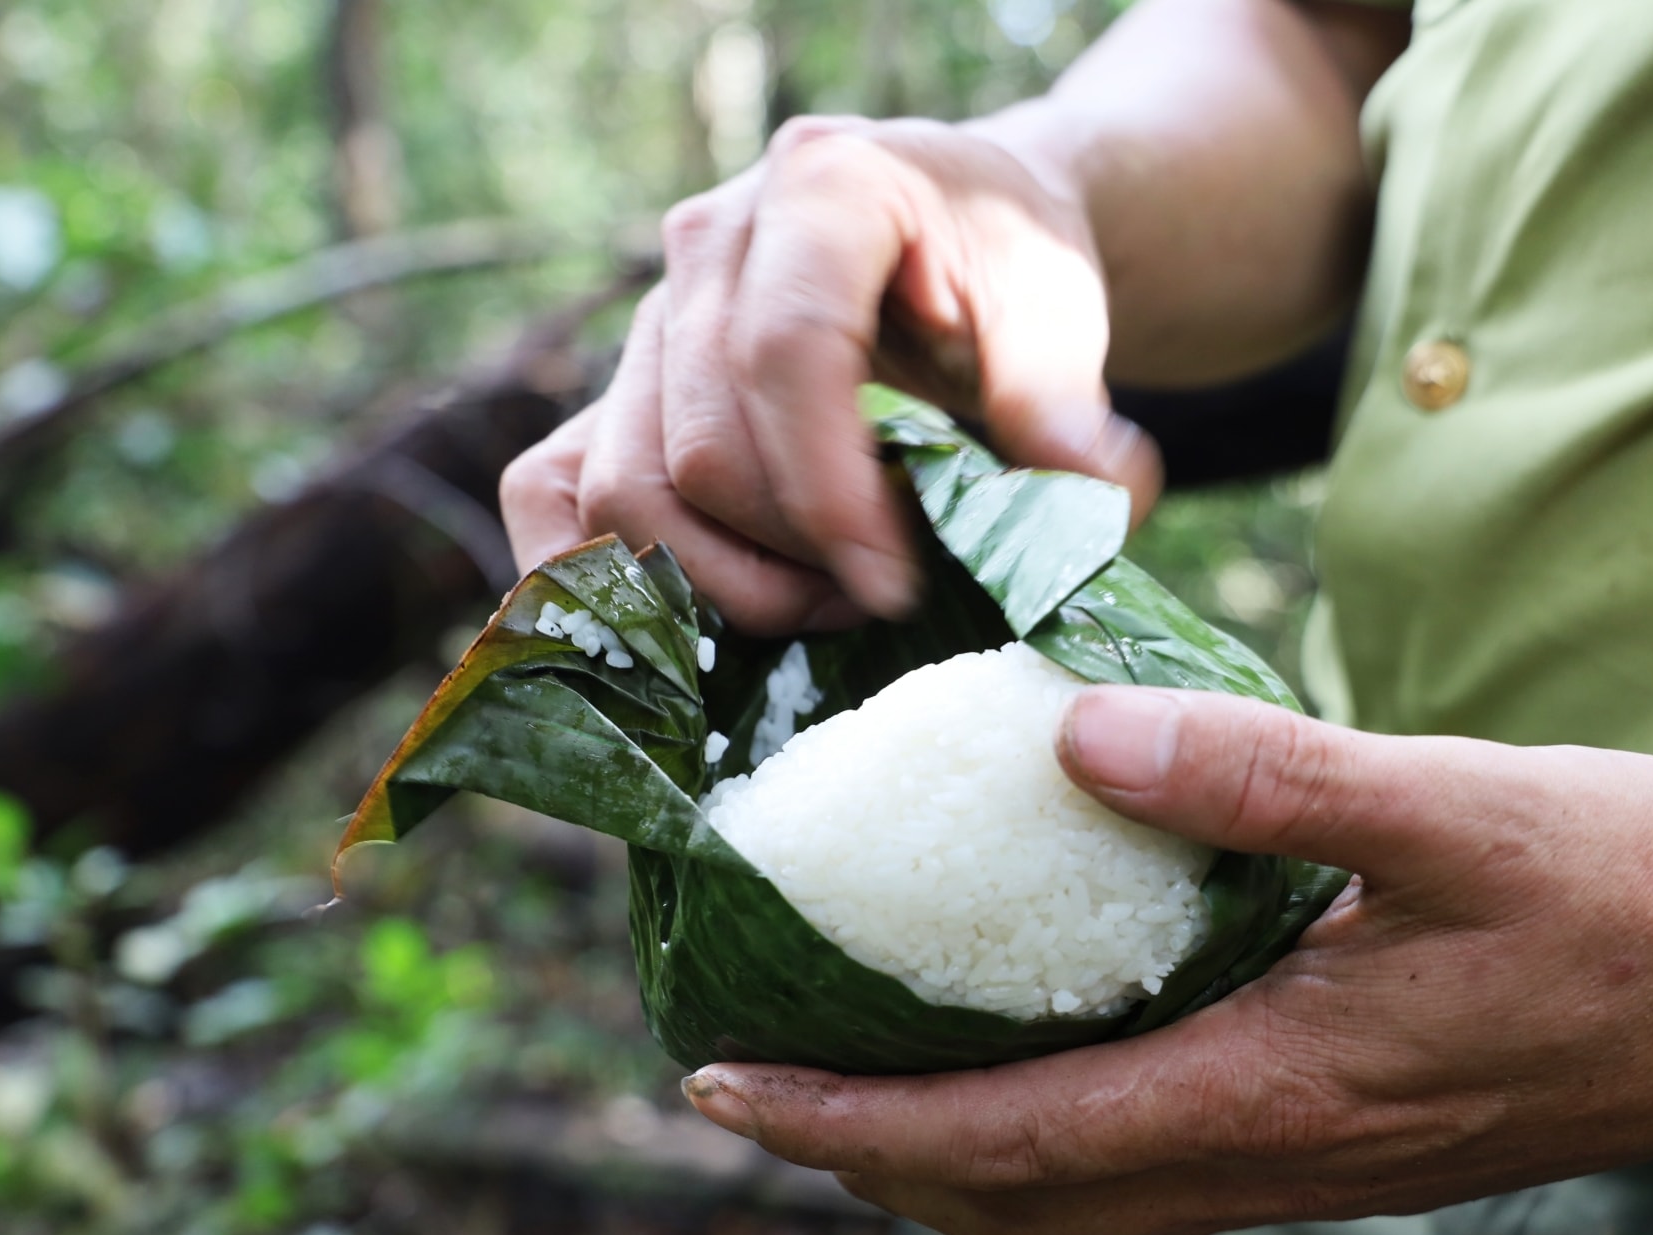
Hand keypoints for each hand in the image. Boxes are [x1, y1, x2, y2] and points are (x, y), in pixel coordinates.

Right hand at [499, 116, 1161, 633]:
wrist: (957, 228)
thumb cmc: (1007, 267)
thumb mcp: (1062, 322)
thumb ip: (1069, 419)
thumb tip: (1099, 506)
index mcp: (825, 187)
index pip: (788, 352)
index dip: (830, 493)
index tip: (892, 589)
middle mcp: (711, 245)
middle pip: (700, 447)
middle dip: (791, 557)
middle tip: (887, 602)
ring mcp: (651, 318)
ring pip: (623, 488)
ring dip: (718, 585)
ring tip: (821, 607)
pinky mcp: (621, 389)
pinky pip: (553, 490)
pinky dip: (604, 576)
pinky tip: (692, 629)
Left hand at [680, 688, 1652, 1234]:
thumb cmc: (1640, 900)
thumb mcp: (1460, 809)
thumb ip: (1268, 778)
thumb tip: (1080, 736)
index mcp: (1282, 1086)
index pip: (1010, 1140)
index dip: (852, 1125)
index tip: (728, 1083)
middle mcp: (1275, 1150)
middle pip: (1016, 1200)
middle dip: (867, 1158)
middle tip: (755, 1079)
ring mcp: (1309, 1157)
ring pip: (1078, 1199)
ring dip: (949, 1155)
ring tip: (855, 1074)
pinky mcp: (1341, 1131)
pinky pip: (1149, 1164)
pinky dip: (1048, 1131)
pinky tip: (1029, 1052)